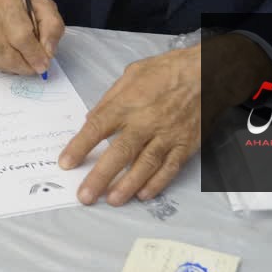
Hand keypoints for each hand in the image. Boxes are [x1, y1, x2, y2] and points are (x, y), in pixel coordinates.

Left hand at [59, 33, 271, 205]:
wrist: (206, 72)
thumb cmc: (165, 70)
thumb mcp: (130, 75)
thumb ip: (109, 99)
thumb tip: (91, 120)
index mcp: (127, 104)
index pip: (97, 127)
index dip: (79, 147)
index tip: (66, 163)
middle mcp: (145, 122)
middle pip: (119, 153)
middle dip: (100, 176)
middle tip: (85, 195)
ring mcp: (167, 136)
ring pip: (145, 165)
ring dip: (127, 186)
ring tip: (112, 200)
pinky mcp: (186, 145)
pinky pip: (170, 168)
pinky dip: (157, 183)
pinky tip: (143, 195)